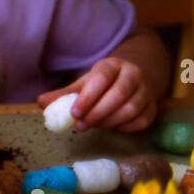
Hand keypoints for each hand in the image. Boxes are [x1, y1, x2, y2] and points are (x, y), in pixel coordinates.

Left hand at [37, 56, 157, 131]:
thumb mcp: (81, 85)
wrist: (129, 79)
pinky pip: (143, 119)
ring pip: (132, 108)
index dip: (87, 97)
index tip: (74, 113)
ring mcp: (146, 90)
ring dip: (110, 121)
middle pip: (119, 94)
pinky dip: (127, 127)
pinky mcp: (152, 106)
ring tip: (93, 125)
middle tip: (81, 125)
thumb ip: (62, 95)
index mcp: (112, 65)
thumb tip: (41, 103)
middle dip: (97, 113)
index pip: (101, 79)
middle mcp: (133, 74)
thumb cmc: (100, 84)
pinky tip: (113, 127)